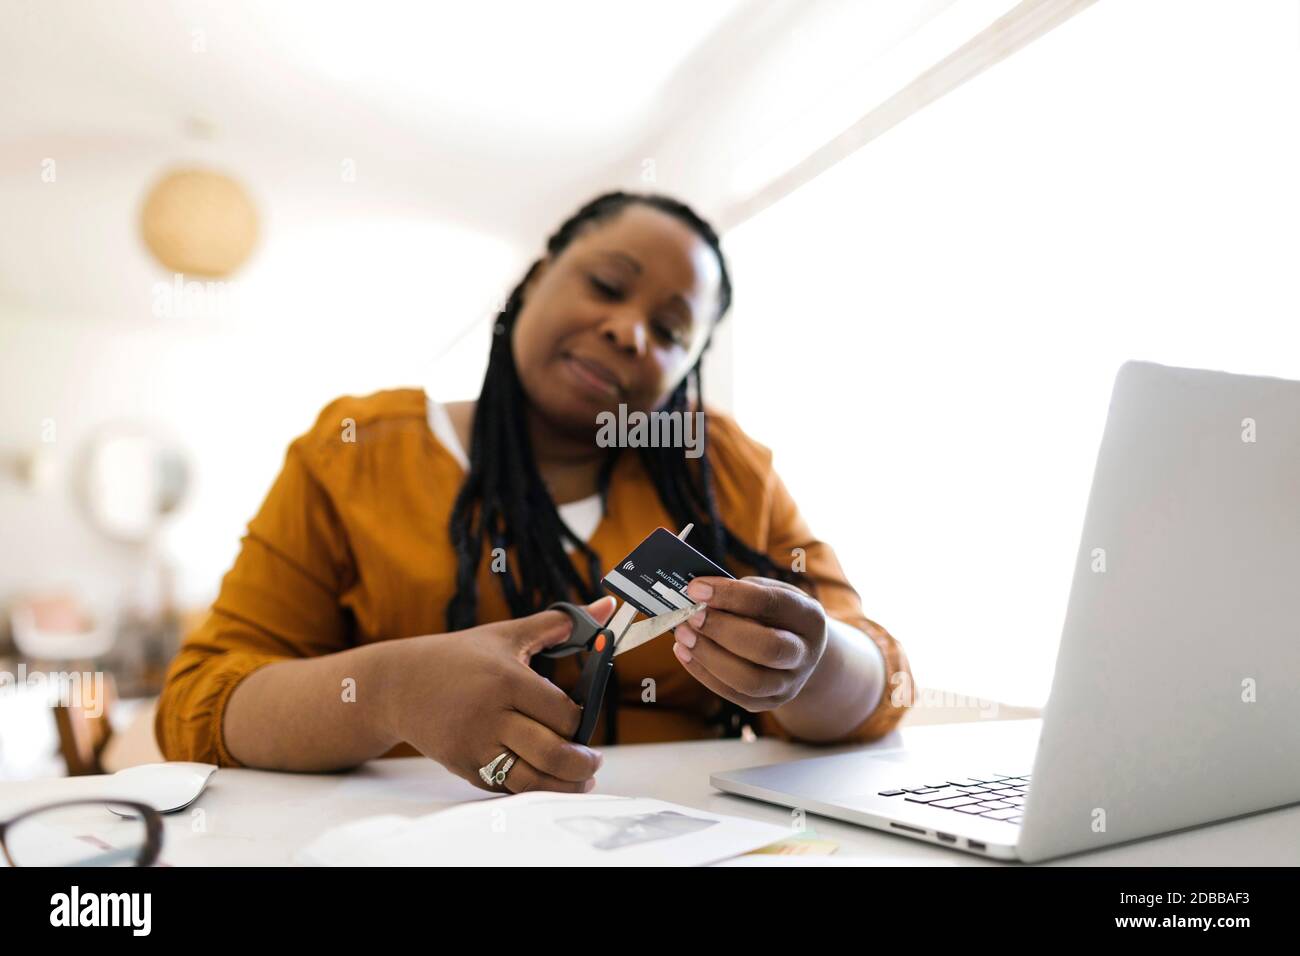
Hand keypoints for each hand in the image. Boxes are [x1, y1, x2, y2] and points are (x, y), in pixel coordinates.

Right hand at [381, 596, 616, 792]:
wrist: (399, 685)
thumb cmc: (460, 657)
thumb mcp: (508, 634)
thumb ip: (559, 622)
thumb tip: (607, 607)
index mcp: (506, 679)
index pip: (562, 713)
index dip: (581, 722)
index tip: (583, 721)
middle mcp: (490, 714)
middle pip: (552, 752)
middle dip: (582, 763)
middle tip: (594, 762)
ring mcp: (474, 745)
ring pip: (531, 779)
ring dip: (563, 785)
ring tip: (580, 779)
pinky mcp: (462, 766)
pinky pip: (505, 788)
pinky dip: (530, 788)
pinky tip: (544, 779)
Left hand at [672, 576, 827, 712]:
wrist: (800, 650)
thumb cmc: (776, 614)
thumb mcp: (770, 592)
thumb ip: (742, 592)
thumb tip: (699, 595)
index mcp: (809, 617)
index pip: (771, 604)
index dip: (731, 595)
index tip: (697, 588)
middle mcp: (805, 654)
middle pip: (767, 648)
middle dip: (723, 631)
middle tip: (692, 616)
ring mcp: (789, 684)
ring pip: (749, 680)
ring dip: (708, 656)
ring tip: (682, 634)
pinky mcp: (769, 702)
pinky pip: (733, 694)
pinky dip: (703, 673)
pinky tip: (684, 652)